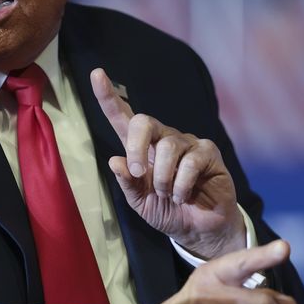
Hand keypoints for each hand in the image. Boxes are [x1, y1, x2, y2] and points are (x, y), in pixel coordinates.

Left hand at [91, 68, 245, 258]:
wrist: (198, 229)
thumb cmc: (167, 211)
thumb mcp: (140, 203)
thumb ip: (127, 183)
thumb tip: (115, 160)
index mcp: (141, 148)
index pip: (123, 117)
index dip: (108, 96)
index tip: (96, 74)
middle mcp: (162, 139)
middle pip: (143, 121)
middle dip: (136, 147)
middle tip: (138, 173)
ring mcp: (186, 142)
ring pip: (167, 147)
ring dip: (163, 178)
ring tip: (168, 195)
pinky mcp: (208, 151)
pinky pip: (190, 162)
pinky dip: (181, 185)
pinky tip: (183, 195)